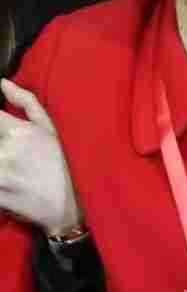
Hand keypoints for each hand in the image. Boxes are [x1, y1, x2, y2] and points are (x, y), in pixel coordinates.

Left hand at [0, 79, 81, 233]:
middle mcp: (6, 151)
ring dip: (0, 163)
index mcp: (19, 132)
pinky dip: (0, 182)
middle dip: (0, 146)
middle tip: (12, 154)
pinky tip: (10, 181)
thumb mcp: (53, 130)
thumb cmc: (67, 165)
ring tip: (12, 167)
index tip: (3, 130)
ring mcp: (0, 175)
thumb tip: (2, 83)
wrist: (75, 208)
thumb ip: (26, 103)